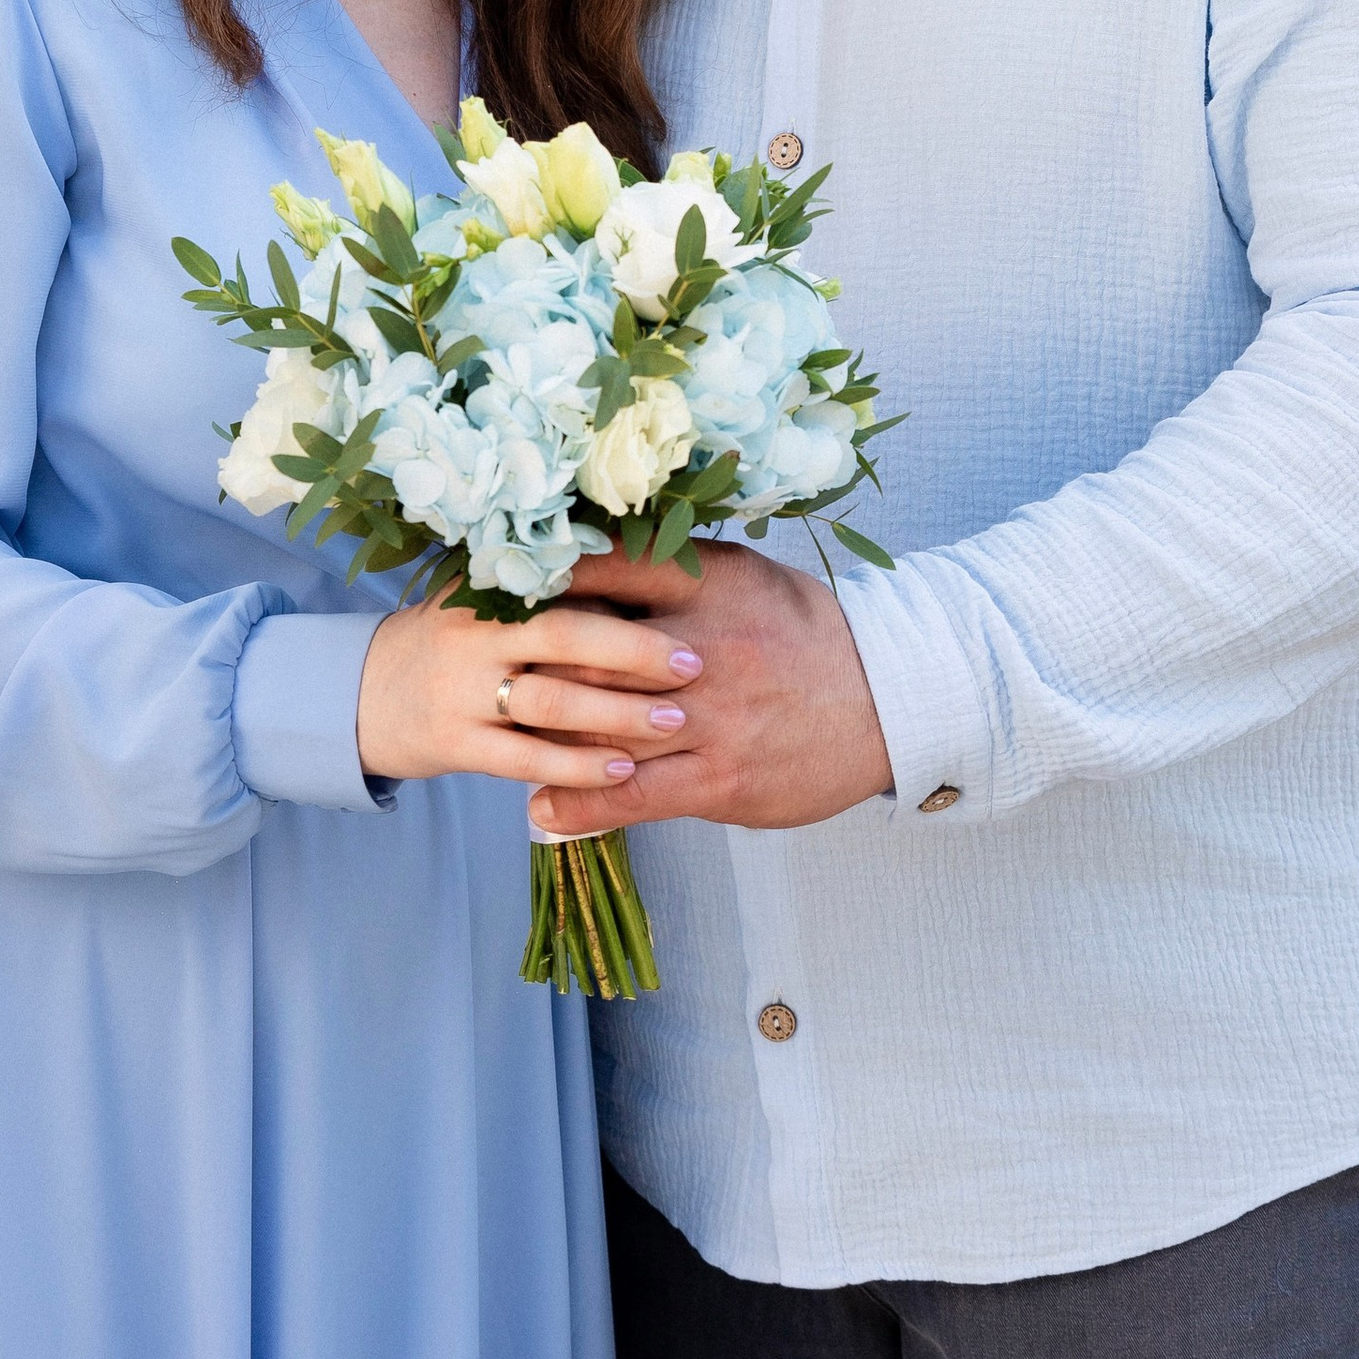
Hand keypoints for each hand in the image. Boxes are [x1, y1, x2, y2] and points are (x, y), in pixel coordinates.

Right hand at [355, 598, 703, 791]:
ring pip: (548, 702)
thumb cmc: (456, 644)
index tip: (684, 606)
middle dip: (635, 652)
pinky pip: (526, 758)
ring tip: (673, 722)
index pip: (565, 585)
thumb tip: (648, 580)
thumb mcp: (488, 603)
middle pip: (562, 636)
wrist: (364, 694)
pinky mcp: (454, 743)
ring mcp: (458, 691)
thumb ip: (551, 595)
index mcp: (487, 589)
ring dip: (617, 715)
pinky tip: (623, 771)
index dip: (626, 595)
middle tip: (693, 666)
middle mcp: (471, 634)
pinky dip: (578, 765)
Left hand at [528, 542, 891, 838]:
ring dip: (539, 736)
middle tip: (470, 665)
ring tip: (495, 739)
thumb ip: (676, 566)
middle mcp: (700, 647)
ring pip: (598, 727)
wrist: (888, 701)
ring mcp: (708, 718)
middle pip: (585, 651)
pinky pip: (633, 794)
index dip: (542, 577)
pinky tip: (540, 809)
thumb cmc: (806, 632)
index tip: (495, 583)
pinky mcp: (719, 777)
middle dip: (526, 659)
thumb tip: (599, 549)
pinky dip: (579, 804)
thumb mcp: (745, 577)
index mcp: (705, 585)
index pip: (604, 570)